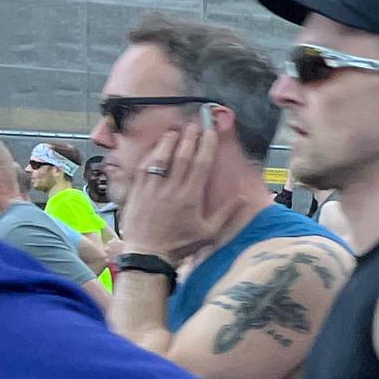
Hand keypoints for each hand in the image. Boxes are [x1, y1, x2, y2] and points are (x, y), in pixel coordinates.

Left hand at [116, 122, 219, 261]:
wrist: (147, 255)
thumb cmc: (180, 245)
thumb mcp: (208, 233)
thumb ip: (226, 214)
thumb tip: (241, 196)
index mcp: (190, 197)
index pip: (201, 164)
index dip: (207, 145)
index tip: (211, 131)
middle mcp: (171, 189)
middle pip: (182, 156)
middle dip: (189, 137)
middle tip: (194, 123)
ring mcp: (152, 189)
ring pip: (161, 158)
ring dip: (169, 142)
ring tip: (175, 130)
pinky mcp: (137, 191)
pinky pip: (144, 167)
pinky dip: (151, 155)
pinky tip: (156, 148)